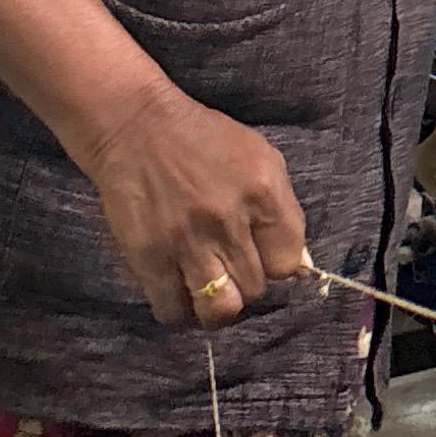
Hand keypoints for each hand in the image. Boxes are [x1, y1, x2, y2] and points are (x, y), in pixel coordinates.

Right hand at [77, 77, 310, 326]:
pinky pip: (172, 310)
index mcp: (262, 193)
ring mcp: (187, 242)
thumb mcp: (259, 159)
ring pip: (219, 310)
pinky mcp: (149, 257)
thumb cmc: (203, 140)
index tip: (263, 257)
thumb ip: (283, 211)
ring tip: (210, 293)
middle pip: (255, 289)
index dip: (277, 265)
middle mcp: (228, 220)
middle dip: (246, 283)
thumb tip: (300, 268)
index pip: (288, 262)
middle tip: (231, 269)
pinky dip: (178, 310)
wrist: (135, 126)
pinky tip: (178, 292)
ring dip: (217, 307)